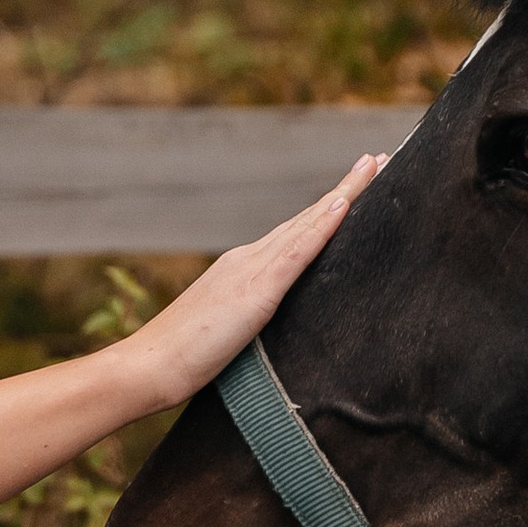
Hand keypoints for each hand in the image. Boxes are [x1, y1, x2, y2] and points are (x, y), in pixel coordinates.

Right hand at [114, 152, 388, 409]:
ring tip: (375, 166)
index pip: (295, 235)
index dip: (327, 212)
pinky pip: (297, 252)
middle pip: (306, 219)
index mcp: (244, 271)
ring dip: (345, 194)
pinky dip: (322, 225)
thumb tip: (272, 331)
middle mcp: (248, 259)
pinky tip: (344, 204)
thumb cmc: (181, 361)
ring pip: (307, 223)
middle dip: (346, 190)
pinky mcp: (256, 291)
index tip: (355, 189)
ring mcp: (251, 270)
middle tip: (379, 159)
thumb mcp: (227, 336)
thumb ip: (251, 323)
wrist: (148, 366)